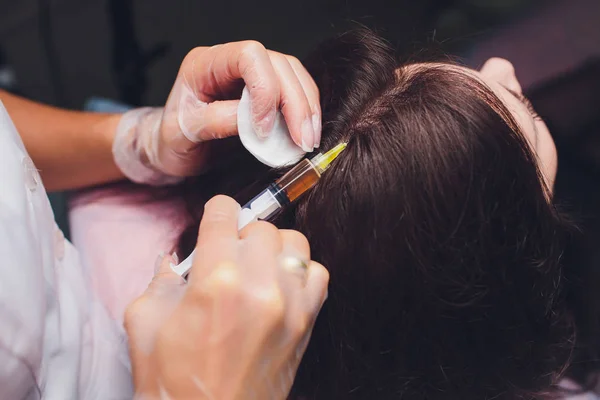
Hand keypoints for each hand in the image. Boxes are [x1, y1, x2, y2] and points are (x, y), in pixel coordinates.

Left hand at [113, 42, 320, 184]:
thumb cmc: (172, 140)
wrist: (173, 150)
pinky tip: (307, 134)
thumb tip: (253, 121)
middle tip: (302, 140)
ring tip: (309, 140)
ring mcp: (251, 74)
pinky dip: (305, 112)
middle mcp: (231, 61)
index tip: (264, 129)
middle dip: (295, 103)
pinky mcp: (265, 90)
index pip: (249, 56)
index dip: (265, 89)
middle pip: (279, 64)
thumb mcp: (183, 135)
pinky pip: (295, 90)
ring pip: (293, 75)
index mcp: (205, 63)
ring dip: (307, 108)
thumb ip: (216, 122)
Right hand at [125, 195, 328, 398]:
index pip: (224, 214)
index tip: (216, 217)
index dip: (217, 211)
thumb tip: (174, 260)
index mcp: (215, 280)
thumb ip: (161, 279)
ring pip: (294, 243)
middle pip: (260, 227)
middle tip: (229, 256)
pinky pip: (318, 274)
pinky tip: (282, 285)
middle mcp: (258, 285)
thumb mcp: (144, 323)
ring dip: (274, 248)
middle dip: (241, 235)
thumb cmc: (173, 382)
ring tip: (258, 267)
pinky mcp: (307, 322)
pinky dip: (302, 271)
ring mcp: (289, 304)